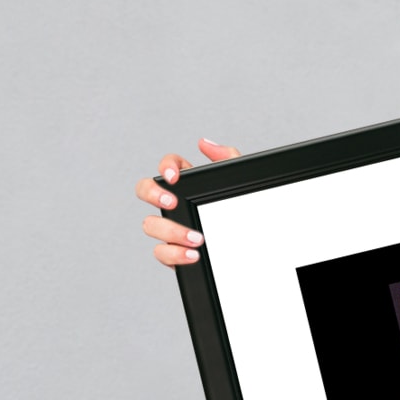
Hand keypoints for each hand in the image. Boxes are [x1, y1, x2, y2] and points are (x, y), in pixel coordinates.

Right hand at [136, 138, 240, 266]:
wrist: (254, 248)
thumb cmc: (244, 214)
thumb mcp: (241, 185)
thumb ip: (227, 158)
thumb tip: (204, 143)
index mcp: (190, 186)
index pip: (168, 166)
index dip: (166, 166)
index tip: (174, 177)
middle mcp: (175, 205)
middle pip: (144, 190)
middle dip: (152, 193)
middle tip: (172, 202)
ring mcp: (171, 229)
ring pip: (150, 224)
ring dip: (171, 231)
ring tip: (197, 239)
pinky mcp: (174, 252)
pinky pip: (162, 253)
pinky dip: (175, 254)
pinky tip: (193, 255)